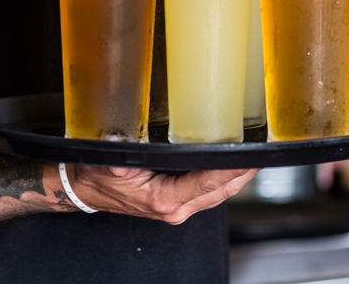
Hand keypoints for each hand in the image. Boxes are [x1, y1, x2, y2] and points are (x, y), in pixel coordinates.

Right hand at [65, 165, 258, 224]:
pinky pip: (208, 194)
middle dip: (244, 173)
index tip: (250, 155)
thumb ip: (126, 152)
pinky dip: (222, 181)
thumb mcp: (111, 161)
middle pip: (221, 191)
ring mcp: (177, 209)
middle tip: (264, 153)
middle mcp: (175, 208)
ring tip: (253, 158)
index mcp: (164, 199)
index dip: (232, 168)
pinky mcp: (175, 204)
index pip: (208, 182)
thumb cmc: (97, 176)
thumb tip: (135, 139)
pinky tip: (229, 168)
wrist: (84, 188)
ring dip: (236, 178)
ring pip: (217, 195)